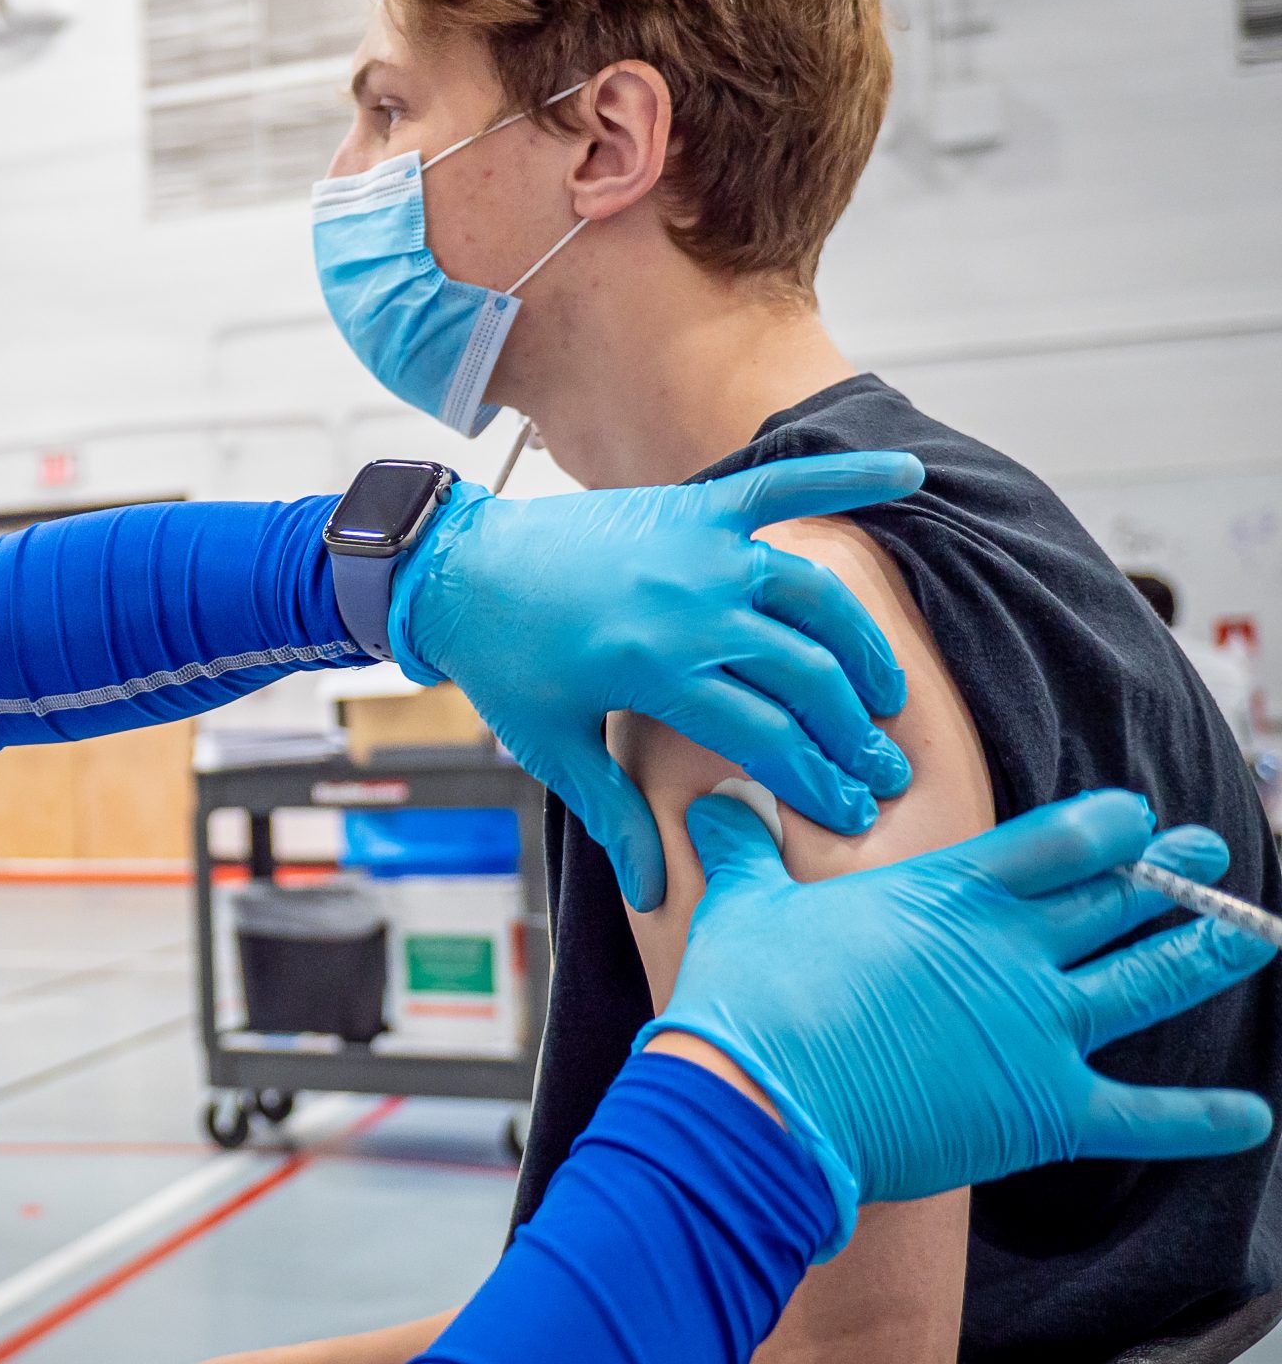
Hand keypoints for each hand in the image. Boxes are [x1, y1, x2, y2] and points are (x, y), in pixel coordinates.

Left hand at [389, 450, 924, 910]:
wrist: (457, 568)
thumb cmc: (502, 661)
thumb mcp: (552, 745)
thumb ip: (612, 813)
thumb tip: (654, 891)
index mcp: (658, 670)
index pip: (770, 739)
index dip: (818, 783)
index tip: (852, 814)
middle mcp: (692, 605)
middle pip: (807, 677)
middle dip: (852, 735)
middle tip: (884, 773)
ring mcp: (698, 548)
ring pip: (814, 599)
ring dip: (862, 646)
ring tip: (886, 696)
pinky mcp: (692, 505)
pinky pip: (779, 486)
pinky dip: (844, 474)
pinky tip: (905, 472)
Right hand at [650, 791, 1277, 1252]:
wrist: (757, 1102)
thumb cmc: (748, 1000)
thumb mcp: (743, 907)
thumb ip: (744, 849)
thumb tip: (716, 805)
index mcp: (946, 894)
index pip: (1054, 842)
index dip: (1105, 825)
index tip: (1135, 817)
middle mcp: (1009, 952)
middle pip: (1113, 902)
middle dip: (1169, 875)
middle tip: (1209, 854)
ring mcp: (1036, 1029)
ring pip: (1147, 982)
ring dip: (1206, 953)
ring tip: (1255, 931)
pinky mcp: (1043, 1110)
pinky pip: (1142, 1116)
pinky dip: (1201, 1119)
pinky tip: (1252, 1116)